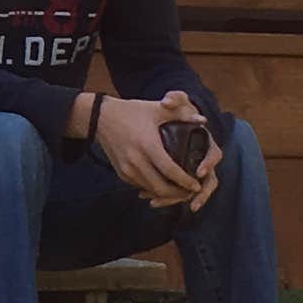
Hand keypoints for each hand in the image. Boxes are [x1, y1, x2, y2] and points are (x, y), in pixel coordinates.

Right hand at [99, 91, 212, 209]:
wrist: (100, 118)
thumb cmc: (131, 111)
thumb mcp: (156, 109)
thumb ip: (181, 114)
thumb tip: (203, 121)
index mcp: (147, 144)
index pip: (170, 170)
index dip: (185, 180)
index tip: (197, 184)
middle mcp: (135, 160)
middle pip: (161, 187)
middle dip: (178, 193)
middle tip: (191, 191)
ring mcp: (126, 169)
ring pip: (151, 190)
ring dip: (166, 194)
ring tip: (180, 190)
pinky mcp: (121, 173)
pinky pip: (141, 186)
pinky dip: (153, 189)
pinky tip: (164, 185)